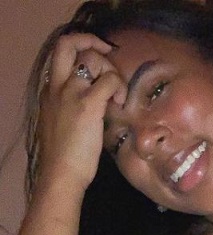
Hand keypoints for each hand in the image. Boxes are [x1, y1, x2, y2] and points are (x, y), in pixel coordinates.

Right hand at [38, 33, 126, 191]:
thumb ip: (75, 107)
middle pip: (68, 43)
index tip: (99, 58)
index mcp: (50, 91)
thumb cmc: (65, 156)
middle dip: (92, 41)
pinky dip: (119, 87)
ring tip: (118, 94)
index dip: (81, 48)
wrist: (61, 173)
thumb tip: (99, 103)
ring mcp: (71, 93)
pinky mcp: (88, 104)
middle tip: (111, 54)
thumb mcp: (64, 124)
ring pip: (92, 58)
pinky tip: (120, 104)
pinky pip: (109, 80)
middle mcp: (57, 86)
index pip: (61, 54)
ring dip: (111, 70)